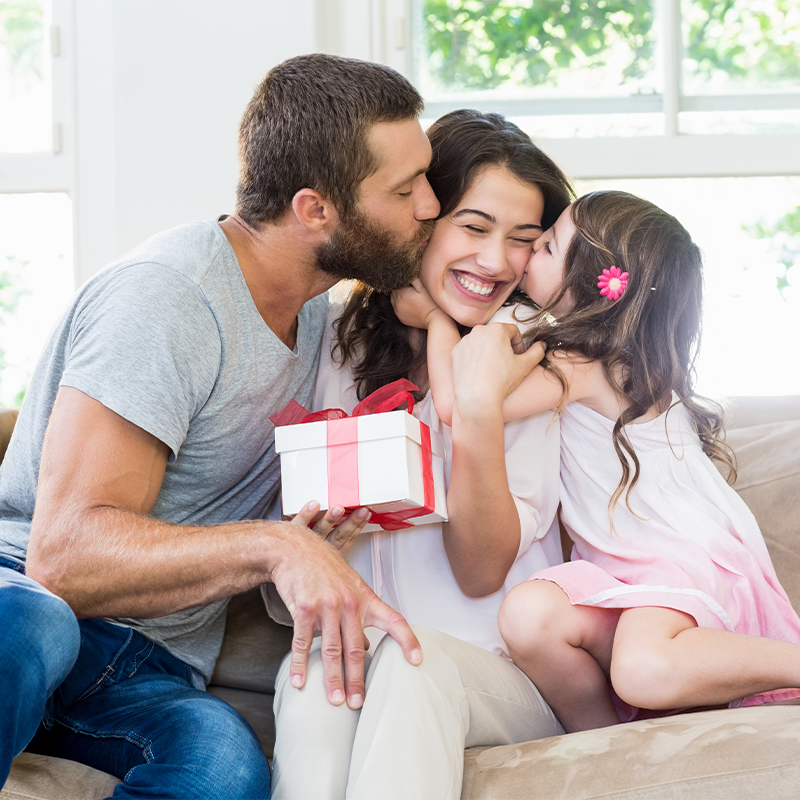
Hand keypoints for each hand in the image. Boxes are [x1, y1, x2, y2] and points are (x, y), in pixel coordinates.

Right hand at [272, 501, 421, 709]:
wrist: (295, 550)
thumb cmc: (324, 568)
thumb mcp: (350, 585)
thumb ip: (359, 615)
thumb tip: (364, 647)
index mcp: (365, 598)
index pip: (394, 619)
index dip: (407, 640)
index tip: (417, 660)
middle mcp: (349, 602)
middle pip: (356, 648)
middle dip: (358, 679)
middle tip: (359, 702)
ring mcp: (326, 606)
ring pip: (332, 650)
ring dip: (333, 679)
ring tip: (335, 701)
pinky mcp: (304, 609)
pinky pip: (303, 643)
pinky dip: (301, 665)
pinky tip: (300, 682)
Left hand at [391, 278, 442, 328]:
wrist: (435, 319)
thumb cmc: (430, 302)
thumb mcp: (423, 287)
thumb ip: (413, 278)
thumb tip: (406, 272)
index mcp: (400, 294)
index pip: (396, 283)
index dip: (403, 281)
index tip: (411, 283)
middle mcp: (396, 303)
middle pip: (393, 292)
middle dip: (400, 289)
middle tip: (411, 289)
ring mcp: (398, 312)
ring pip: (394, 301)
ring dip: (400, 298)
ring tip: (410, 297)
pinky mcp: (401, 318)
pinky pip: (397, 309)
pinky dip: (401, 306)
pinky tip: (411, 305)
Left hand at [451, 323, 545, 412]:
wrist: (477, 398)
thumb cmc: (501, 381)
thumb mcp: (525, 366)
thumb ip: (537, 352)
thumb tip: (541, 345)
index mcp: (497, 330)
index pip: (513, 331)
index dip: (519, 344)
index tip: (518, 357)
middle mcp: (479, 330)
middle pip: (496, 335)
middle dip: (503, 346)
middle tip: (506, 363)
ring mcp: (465, 341)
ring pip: (482, 342)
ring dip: (489, 350)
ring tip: (492, 368)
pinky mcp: (456, 352)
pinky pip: (469, 350)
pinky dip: (475, 357)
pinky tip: (480, 371)